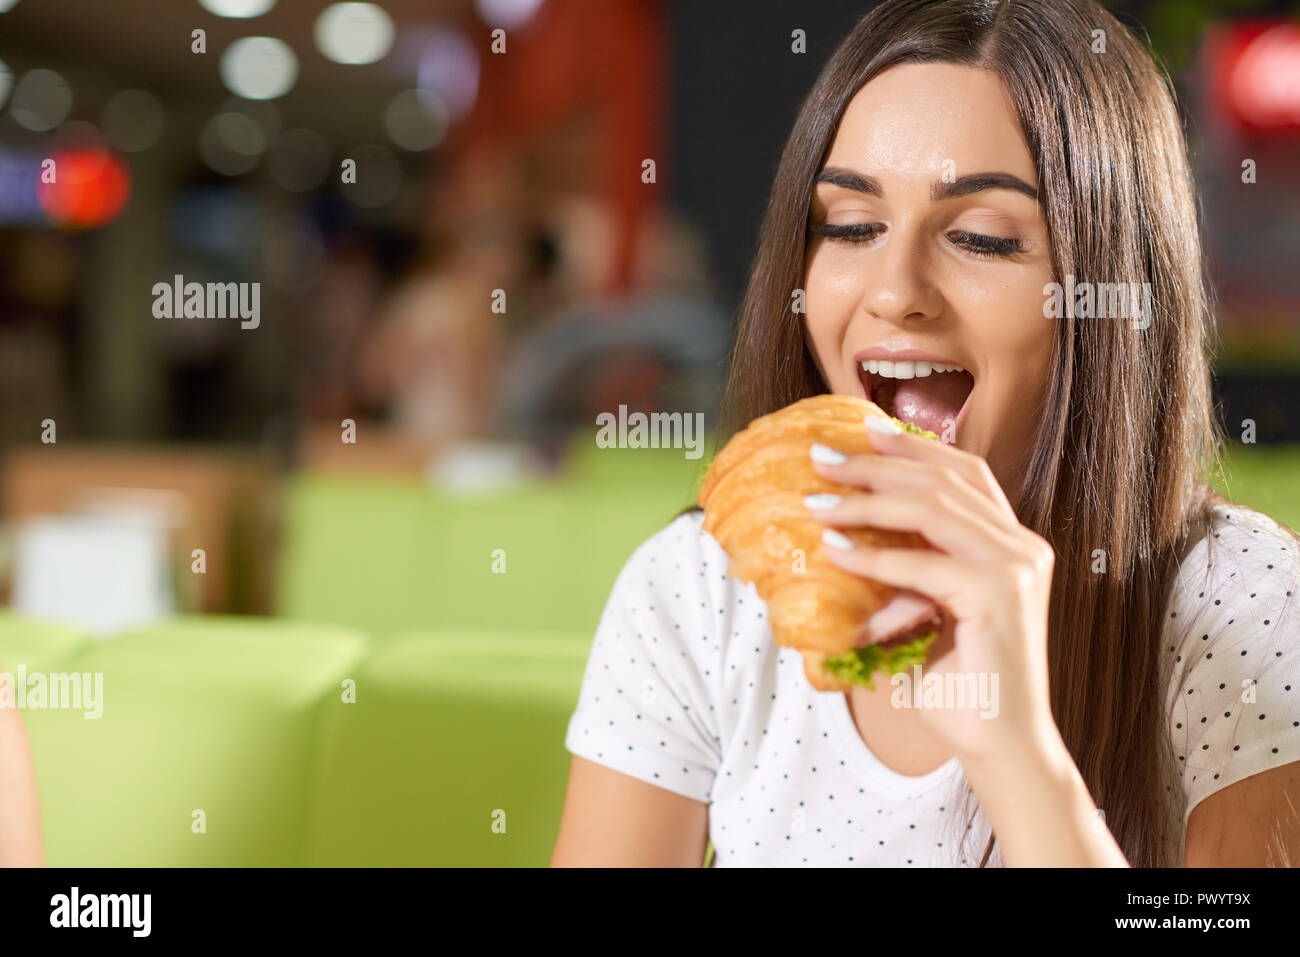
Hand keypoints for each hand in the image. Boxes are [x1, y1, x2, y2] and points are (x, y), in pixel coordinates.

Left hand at [807, 419, 1059, 769]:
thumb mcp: (928, 609)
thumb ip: (907, 569)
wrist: (998, 743)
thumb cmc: (959, 681)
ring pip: (932, 511)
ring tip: (818, 503)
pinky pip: (922, 565)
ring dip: (866, 503)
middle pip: (944, 482)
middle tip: (823, 459)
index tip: (864, 430)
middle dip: (877, 466)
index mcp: (1013, 543)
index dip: (916, 448)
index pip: (966, 473)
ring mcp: (1016, 568)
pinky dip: (874, 558)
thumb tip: (843, 536)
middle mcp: (1022, 547)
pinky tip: (836, 552)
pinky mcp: (998, 597)